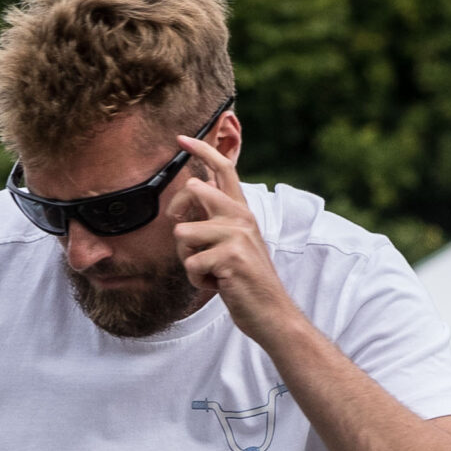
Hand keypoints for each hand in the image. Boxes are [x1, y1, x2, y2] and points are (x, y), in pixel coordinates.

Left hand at [171, 132, 294, 345]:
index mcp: (242, 211)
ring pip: (183, 235)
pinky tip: (217, 285)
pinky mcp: (229, 258)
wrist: (271, 312)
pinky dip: (197, 281)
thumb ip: (214, 223)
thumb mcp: (233, 245)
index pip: (223, 168)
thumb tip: (186, 207)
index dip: (202, 149)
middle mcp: (241, 217)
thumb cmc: (246, 282)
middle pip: (194, 189)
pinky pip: (190, 265)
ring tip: (210, 271)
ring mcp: (237, 236)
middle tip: (189, 239)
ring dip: (188, 259)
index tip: (182, 138)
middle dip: (179, 213)